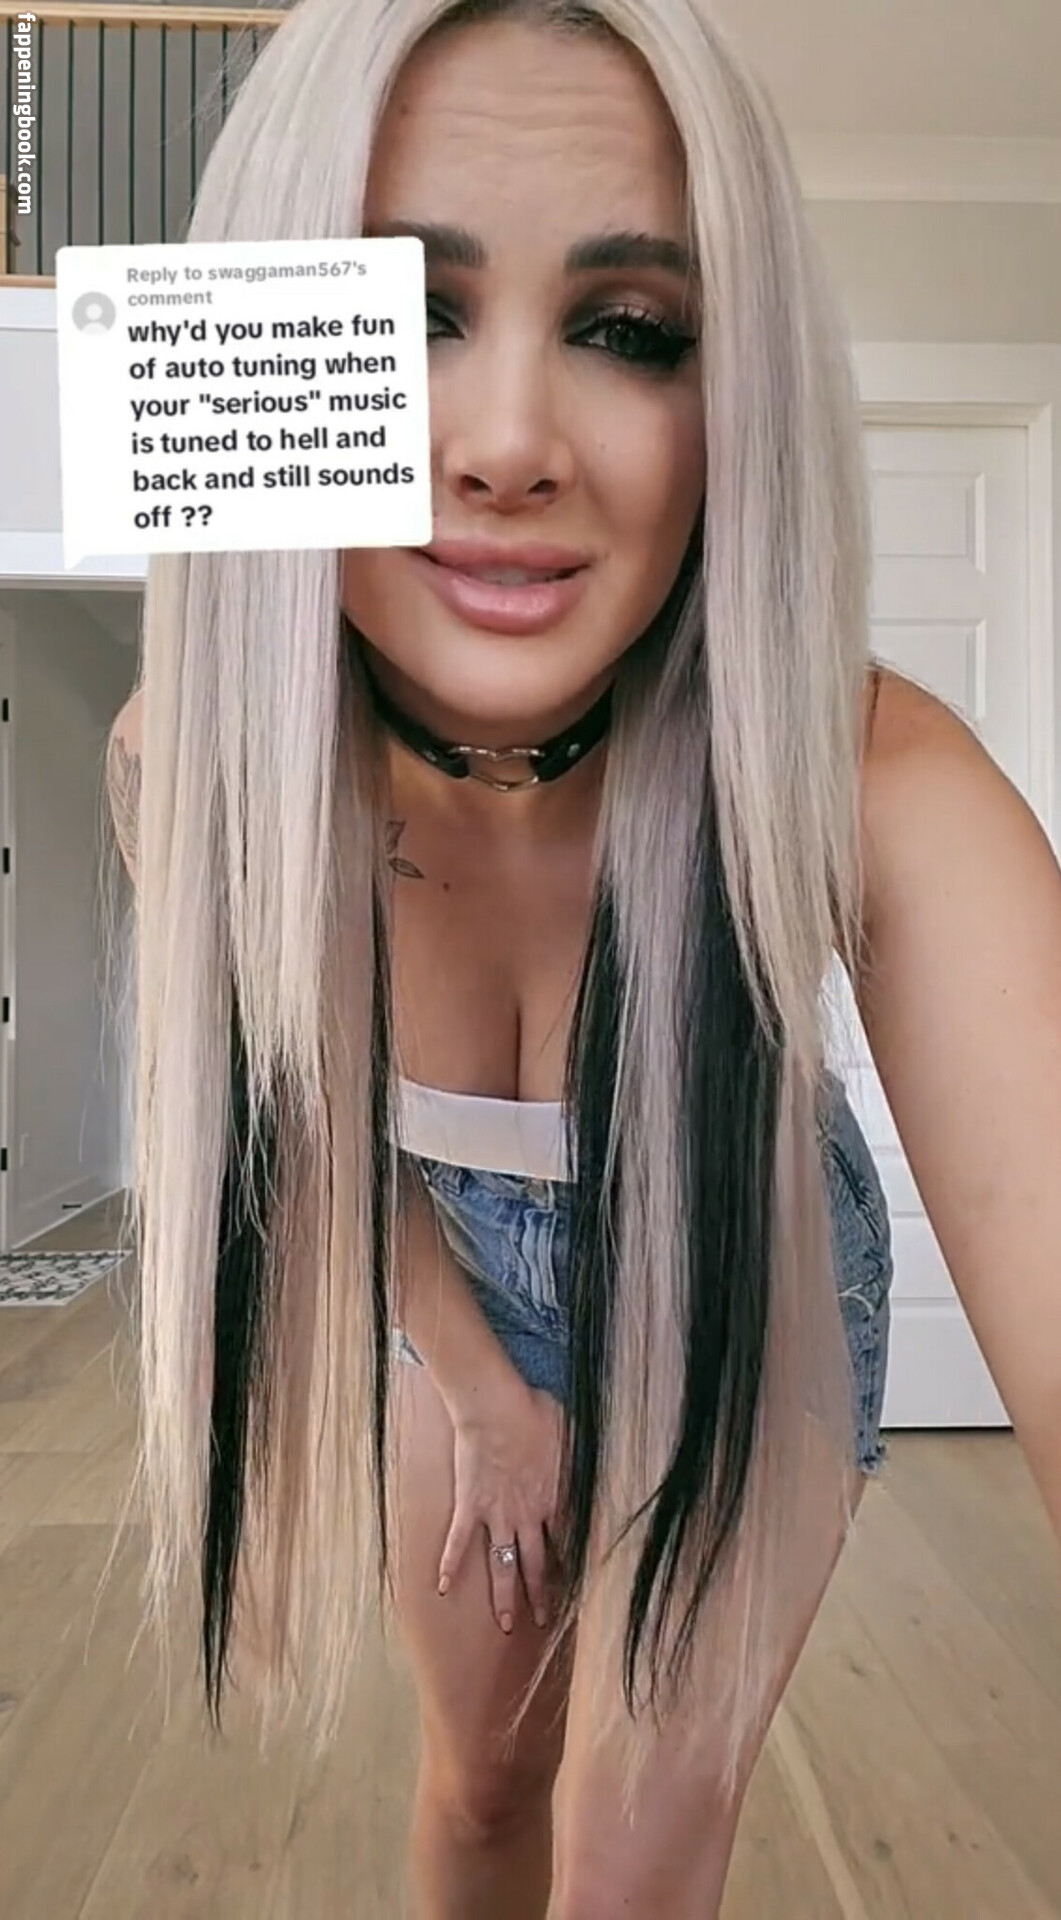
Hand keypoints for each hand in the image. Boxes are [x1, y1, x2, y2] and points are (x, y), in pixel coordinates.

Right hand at [438, 1377, 565, 1634]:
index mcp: (555, 1499)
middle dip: (541, 1594)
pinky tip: (442, 1587)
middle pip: (536, 1564)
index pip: (567, 1542)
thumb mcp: (570, 1433)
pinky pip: (458, 1541)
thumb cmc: (534, 1411)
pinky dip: (449, 1564)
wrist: (496, 1406)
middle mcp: (528, 1516)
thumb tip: (596, 1456)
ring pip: (503, 1564)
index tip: (578, 1585)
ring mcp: (497, 1514)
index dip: (572, 1565)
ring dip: (505, 1596)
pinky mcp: (469, 1506)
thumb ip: (579, 1454)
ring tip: (506, 1623)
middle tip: (546, 1620)